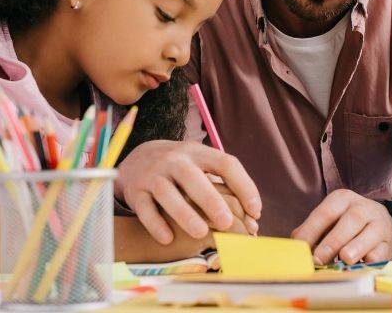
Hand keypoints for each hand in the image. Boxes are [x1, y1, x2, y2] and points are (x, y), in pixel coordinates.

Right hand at [116, 140, 260, 243]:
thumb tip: (254, 221)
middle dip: (210, 199)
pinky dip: (155, 223)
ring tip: (200, 233)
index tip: (255, 211)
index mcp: (199, 153)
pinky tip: (168, 239)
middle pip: (192, 176)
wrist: (137, 159)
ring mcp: (153, 175)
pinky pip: (144, 207)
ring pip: (166, 192)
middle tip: (226, 222)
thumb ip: (225, 189)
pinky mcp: (135, 191)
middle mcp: (175, 161)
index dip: (244, 186)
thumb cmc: (182, 170)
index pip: (225, 164)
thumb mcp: (202, 168)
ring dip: (184, 212)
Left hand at [291, 189, 391, 264]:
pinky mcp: (390, 242)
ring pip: (369, 233)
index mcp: (342, 199)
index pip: (325, 213)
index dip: (311, 230)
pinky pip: (382, 251)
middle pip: (349, 221)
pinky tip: (363, 265)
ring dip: (356, 247)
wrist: (384, 223)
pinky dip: (372, 259)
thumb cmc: (347, 224)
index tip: (301, 247)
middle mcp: (362, 208)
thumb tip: (294, 246)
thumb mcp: (330, 220)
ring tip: (344, 259)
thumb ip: (311, 231)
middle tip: (319, 258)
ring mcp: (379, 224)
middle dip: (333, 241)